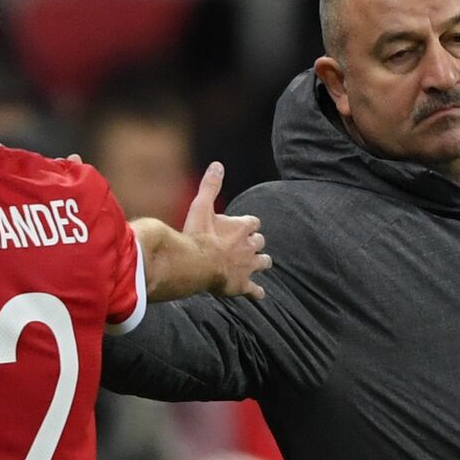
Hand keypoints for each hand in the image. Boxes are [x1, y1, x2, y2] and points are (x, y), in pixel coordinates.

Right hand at [183, 162, 270, 299]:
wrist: (196, 264)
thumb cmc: (198, 235)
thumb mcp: (202, 206)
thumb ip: (210, 186)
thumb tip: (218, 164)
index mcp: (242, 227)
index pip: (253, 222)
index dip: (248, 224)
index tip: (243, 226)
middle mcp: (250, 246)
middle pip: (260, 241)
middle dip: (255, 242)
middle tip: (247, 245)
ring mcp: (248, 266)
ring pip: (263, 263)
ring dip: (261, 262)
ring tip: (257, 264)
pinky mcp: (242, 285)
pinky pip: (255, 291)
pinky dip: (256, 292)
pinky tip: (257, 294)